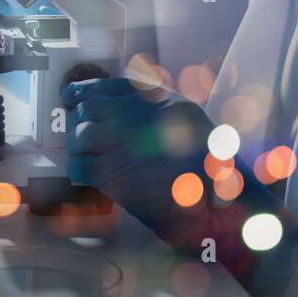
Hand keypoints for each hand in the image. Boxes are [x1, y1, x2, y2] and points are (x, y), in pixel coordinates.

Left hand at [65, 77, 268, 233]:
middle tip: (76, 133)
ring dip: (76, 145)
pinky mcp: (119, 175)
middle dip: (78, 119)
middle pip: (93, 107)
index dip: (86, 89)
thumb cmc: (210, 175)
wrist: (225, 211)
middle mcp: (149, 116)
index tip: (71, 95)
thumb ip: (158, 115)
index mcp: (168, 102)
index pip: (113, 85)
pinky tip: (87, 175)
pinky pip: (83, 165)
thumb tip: (116, 112)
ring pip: (83, 133)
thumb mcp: (191, 129)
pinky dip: (78, 169)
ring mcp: (133, 143)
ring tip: (83, 155)